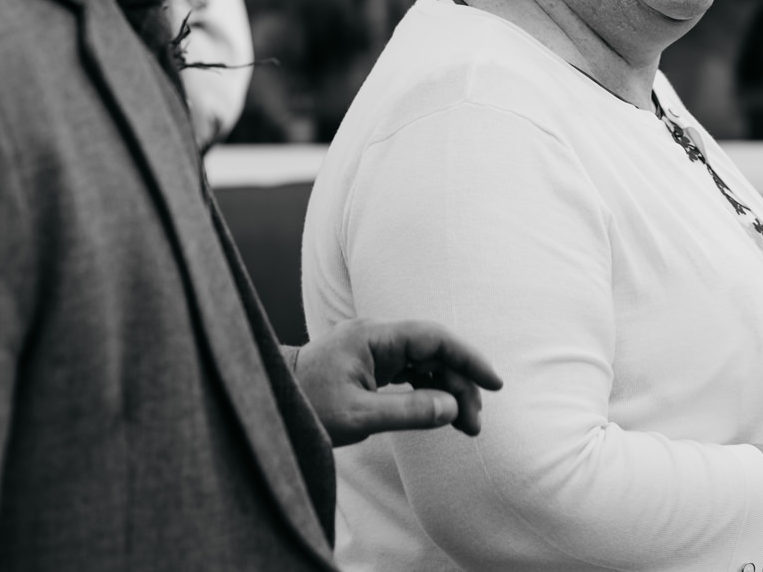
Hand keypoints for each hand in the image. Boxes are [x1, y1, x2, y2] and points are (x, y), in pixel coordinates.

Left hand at [294, 319, 502, 446]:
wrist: (269, 402)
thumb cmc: (306, 407)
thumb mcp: (357, 417)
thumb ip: (407, 412)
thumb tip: (452, 408)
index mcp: (373, 337)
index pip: (434, 338)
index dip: (468, 358)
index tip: (493, 383)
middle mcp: (377, 337)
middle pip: (435, 353)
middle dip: (461, 386)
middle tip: (475, 425)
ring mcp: (374, 350)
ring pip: (426, 364)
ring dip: (448, 391)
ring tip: (466, 426)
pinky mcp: (371, 365)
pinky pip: (412, 373)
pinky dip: (430, 391)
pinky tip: (443, 412)